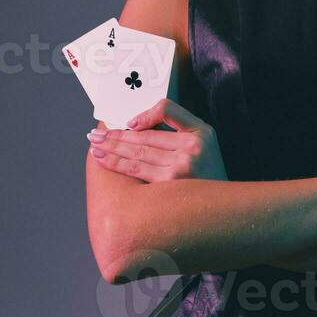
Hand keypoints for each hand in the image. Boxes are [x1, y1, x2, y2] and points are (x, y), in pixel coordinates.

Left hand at [87, 98, 227, 182]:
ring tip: (95, 146)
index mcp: (198, 133)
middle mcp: (190, 149)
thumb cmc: (207, 169)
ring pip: (137, 155)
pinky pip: (137, 171)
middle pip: (144, 138)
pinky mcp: (170, 186)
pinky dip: (118, 164)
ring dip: (111, 149)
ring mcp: (180, 169)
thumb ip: (176, 123)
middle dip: (115, 136)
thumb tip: (137, 123)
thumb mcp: (203, 136)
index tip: (126, 123)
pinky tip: (105, 160)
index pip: (165, 112)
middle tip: (95, 134)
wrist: (221, 204)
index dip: (143, 116)